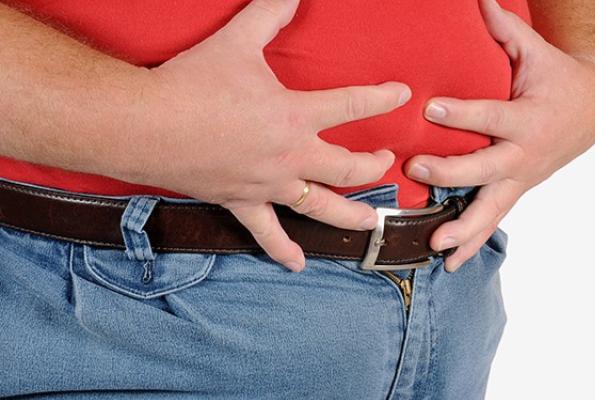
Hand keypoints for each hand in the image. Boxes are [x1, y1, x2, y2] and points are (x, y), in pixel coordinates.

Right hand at [138, 0, 410, 271]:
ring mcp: (268, 185)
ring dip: (350, 215)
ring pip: (321, 207)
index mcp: (295, 116)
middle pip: (347, 167)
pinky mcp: (241, 201)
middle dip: (372, 164)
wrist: (144, 125)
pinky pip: (266, 233)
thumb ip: (269, 12)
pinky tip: (299, 263)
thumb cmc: (192, 82)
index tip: (403, 95)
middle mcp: (290, 156)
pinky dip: (283, 249)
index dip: (382, 98)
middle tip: (385, 161)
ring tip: (371, 223)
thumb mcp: (237, 40)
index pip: (352, 105)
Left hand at [405, 0, 594, 271]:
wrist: (589, 113)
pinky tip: (448, 263)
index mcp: (527, 118)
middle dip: (451, 172)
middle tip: (416, 170)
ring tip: (435, 244)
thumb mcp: (534, 52)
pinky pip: (491, 222)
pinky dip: (472, 244)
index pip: (492, 116)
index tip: (431, 107)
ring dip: (463, 228)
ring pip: (490, 208)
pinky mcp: (513, 191)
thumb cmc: (554, 79)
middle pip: (486, 169)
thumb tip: (479, 0)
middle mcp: (523, 155)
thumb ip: (505, 31)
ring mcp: (519, 179)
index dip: (464, 113)